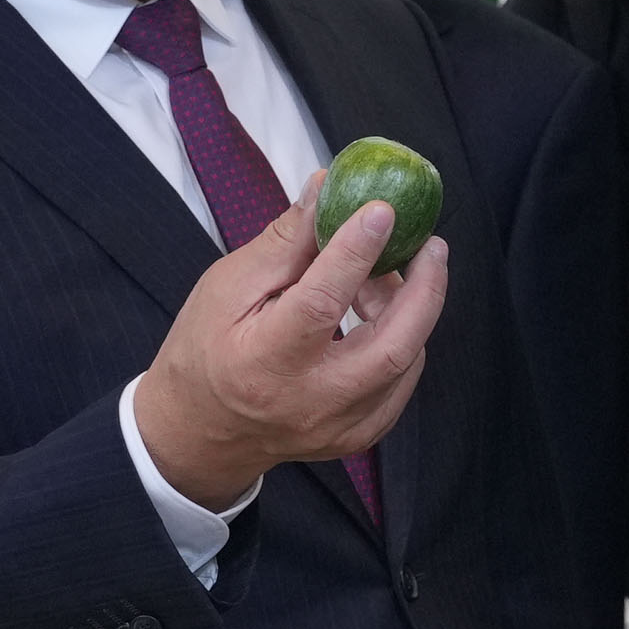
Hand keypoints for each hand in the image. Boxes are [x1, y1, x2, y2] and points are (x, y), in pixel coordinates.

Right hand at [132, 198, 444, 510]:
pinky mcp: (355, 438)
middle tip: (430, 245)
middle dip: (423, 290)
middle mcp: (309, 402)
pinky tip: (385, 314)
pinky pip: (400, 386)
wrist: (198, 430)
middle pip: (391, 348)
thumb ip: (284, 242)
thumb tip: (327, 190)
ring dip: (409, 311)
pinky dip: (404, 342)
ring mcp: (338, 428)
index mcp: (265, 361)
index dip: (356, 252)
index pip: (321, 303)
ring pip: (404, 364)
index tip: (382, 210)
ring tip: (384, 275)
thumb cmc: (205, 350)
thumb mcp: (228, 287)